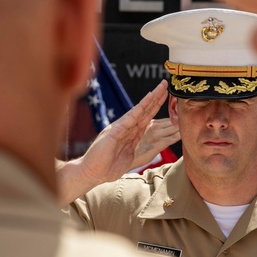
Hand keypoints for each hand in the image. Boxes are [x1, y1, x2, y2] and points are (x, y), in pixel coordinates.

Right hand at [56, 80, 167, 203]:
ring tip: (159, 89)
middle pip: (144, 110)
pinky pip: (129, 119)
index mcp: (130, 133)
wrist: (91, 173)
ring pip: (138, 111)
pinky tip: (147, 100)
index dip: (155, 107)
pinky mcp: (114, 132)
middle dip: (155, 98)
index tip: (165, 96)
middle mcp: (125, 127)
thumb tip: (141, 144)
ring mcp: (120, 128)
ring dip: (150, 99)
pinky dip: (139, 109)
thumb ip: (134, 146)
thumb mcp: (127, 156)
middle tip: (165, 84)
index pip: (146, 117)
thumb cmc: (106, 167)